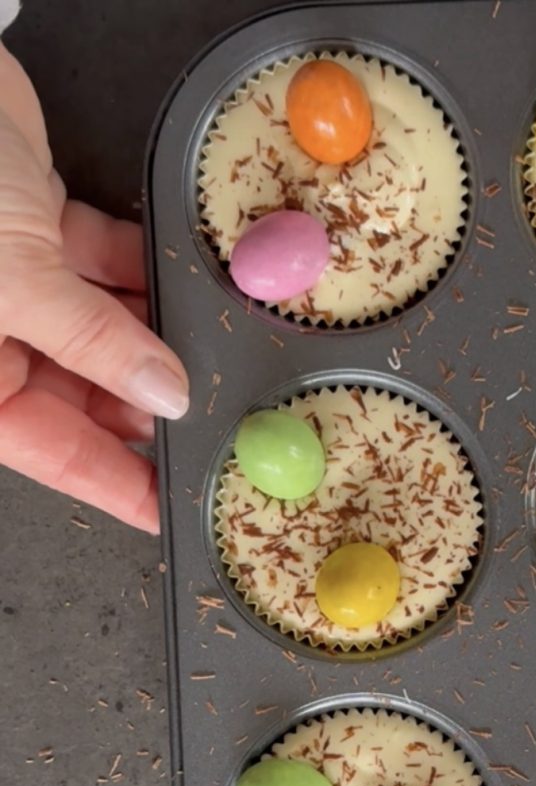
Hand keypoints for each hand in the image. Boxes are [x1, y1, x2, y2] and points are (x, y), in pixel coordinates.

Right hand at [0, 42, 188, 532]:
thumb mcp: (13, 280)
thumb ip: (94, 343)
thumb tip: (163, 396)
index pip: (54, 452)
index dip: (117, 484)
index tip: (175, 506)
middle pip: (88, 394)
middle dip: (152, 400)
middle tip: (217, 413)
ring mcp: (17, 284)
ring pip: (105, 332)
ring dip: (158, 335)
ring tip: (213, 349)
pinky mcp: (38, 232)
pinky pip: (105, 269)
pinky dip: (143, 273)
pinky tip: (185, 283)